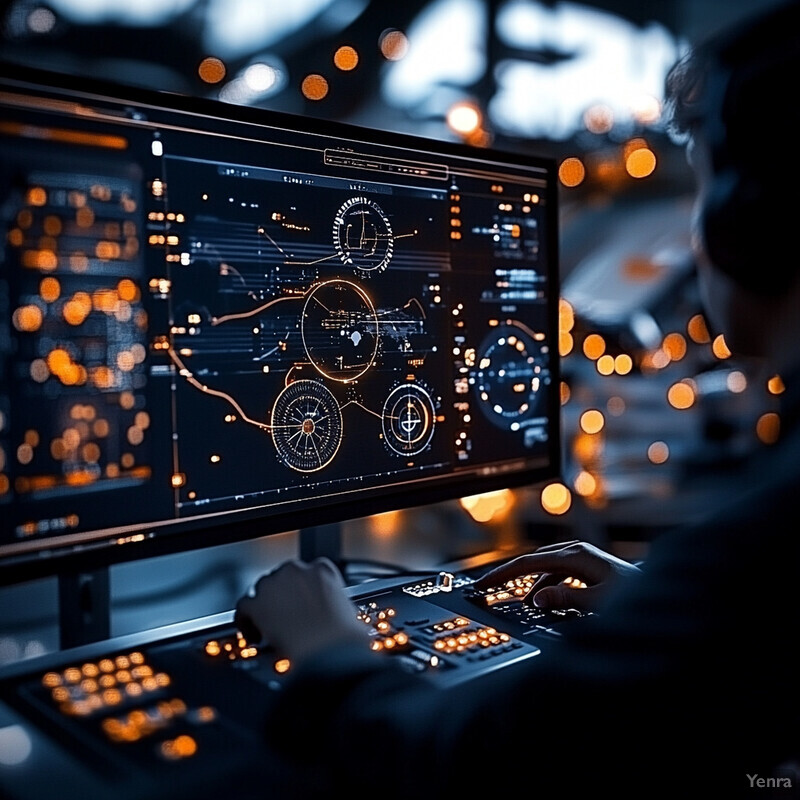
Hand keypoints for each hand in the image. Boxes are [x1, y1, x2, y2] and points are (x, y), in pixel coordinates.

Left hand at [234, 557, 369, 663]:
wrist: (330, 654)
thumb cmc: (342, 637)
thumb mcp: (348, 612)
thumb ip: (333, 603)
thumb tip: (330, 614)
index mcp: (323, 570)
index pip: (307, 571)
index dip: (302, 590)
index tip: (301, 603)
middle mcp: (296, 571)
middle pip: (280, 577)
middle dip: (281, 596)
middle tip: (285, 617)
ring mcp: (274, 585)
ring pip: (260, 589)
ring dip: (263, 606)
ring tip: (267, 627)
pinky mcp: (257, 604)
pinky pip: (243, 607)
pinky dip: (245, 621)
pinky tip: (253, 635)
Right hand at [473, 540, 640, 611]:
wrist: (661, 595)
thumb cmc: (635, 597)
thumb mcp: (599, 602)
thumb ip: (566, 599)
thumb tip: (537, 599)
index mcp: (574, 554)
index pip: (527, 563)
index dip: (502, 574)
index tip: (483, 583)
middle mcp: (575, 551)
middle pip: (531, 560)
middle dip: (509, 574)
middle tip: (487, 587)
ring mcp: (580, 557)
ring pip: (543, 567)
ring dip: (529, 583)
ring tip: (517, 600)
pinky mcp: (585, 566)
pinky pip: (555, 573)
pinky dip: (545, 586)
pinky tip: (543, 600)